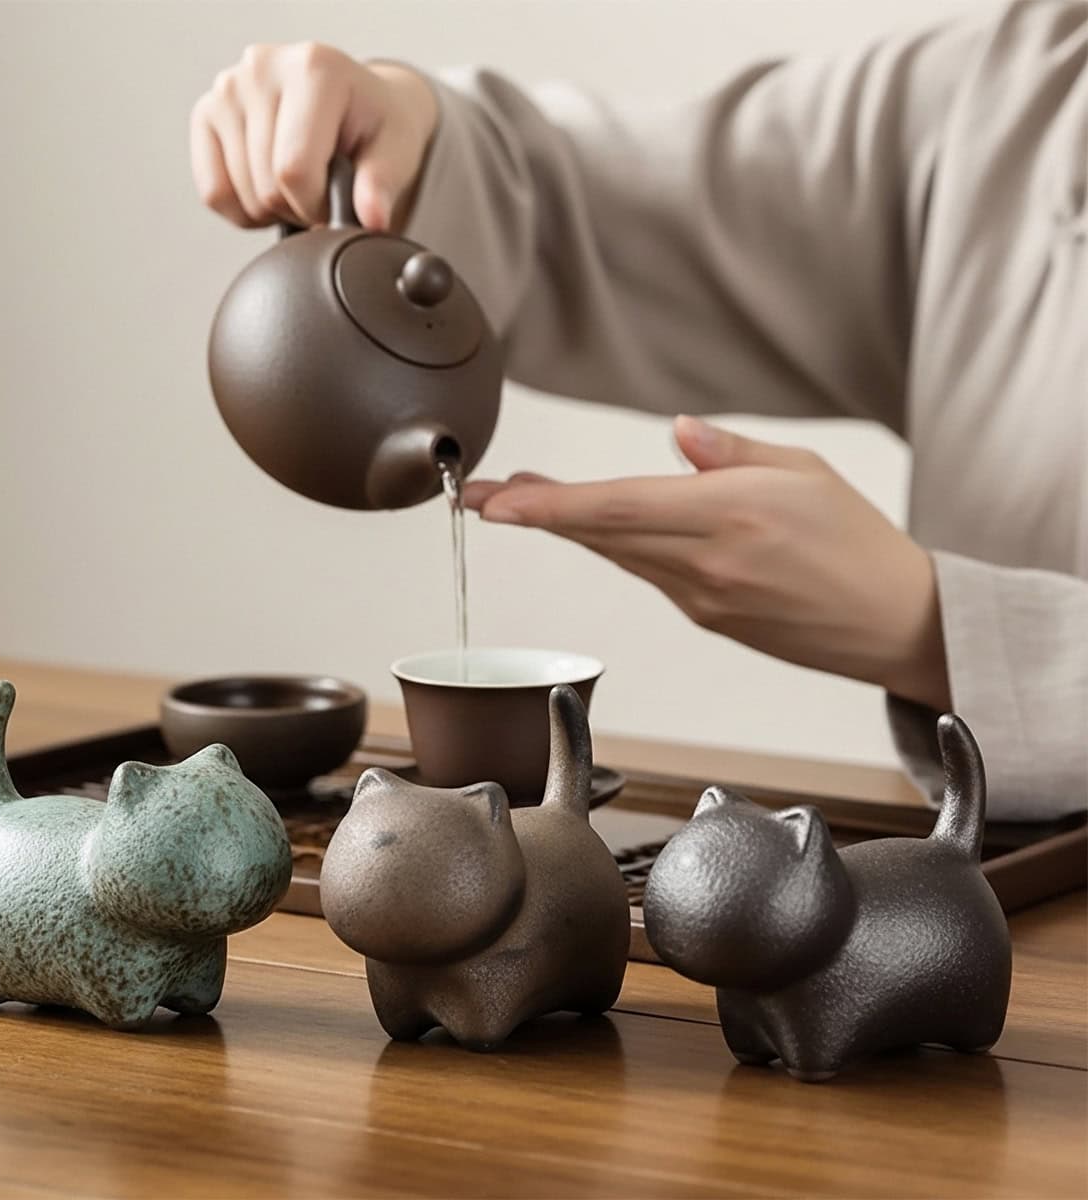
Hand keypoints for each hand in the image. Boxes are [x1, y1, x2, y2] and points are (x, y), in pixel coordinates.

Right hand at [190, 43, 436, 230]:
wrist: (356, 105)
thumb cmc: (376, 126)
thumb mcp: (397, 152)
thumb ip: (382, 185)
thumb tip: (372, 219)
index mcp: (313, 69)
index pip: (293, 170)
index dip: (318, 207)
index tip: (339, 202)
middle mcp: (263, 68)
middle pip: (266, 188)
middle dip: (298, 209)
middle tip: (323, 192)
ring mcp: (229, 88)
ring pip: (241, 195)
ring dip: (274, 210)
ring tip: (300, 184)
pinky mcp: (206, 112)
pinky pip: (214, 192)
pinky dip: (243, 208)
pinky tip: (270, 187)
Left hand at [465, 416, 950, 709]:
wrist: (896, 624)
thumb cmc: (860, 542)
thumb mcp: (805, 473)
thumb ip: (731, 453)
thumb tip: (678, 433)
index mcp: (730, 515)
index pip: (617, 508)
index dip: (548, 505)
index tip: (495, 500)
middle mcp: (705, 564)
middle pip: (599, 535)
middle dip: (532, 514)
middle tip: (478, 495)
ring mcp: (702, 599)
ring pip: (617, 556)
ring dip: (568, 528)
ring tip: (522, 500)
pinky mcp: (707, 619)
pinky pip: (648, 576)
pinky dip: (616, 548)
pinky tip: (600, 528)